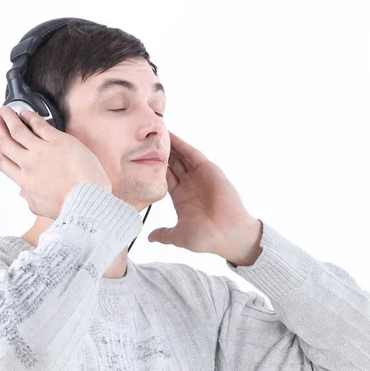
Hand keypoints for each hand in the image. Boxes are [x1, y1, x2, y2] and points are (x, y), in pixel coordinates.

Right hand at [0, 106, 111, 218]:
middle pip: (5, 142)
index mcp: (24, 181)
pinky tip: (26, 113)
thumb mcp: (43, 208)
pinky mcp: (58, 142)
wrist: (88, 200)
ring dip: (9, 118)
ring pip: (18, 130)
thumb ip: (30, 199)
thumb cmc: (71, 206)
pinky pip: (39, 125)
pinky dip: (30, 117)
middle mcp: (29, 165)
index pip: (2, 161)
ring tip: (5, 110)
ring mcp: (43, 152)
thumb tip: (22, 194)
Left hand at [148, 131, 259, 259]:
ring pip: (181, 157)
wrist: (227, 234)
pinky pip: (193, 155)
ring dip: (170, 146)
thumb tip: (150, 238)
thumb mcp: (179, 236)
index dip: (154, 168)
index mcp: (181, 198)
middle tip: (146, 139)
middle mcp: (190, 185)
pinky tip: (171, 135)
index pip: (165, 178)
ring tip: (156, 133)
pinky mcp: (208, 170)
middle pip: (172, 164)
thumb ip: (164, 234)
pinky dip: (183, 145)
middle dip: (161, 153)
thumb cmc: (206, 237)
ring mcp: (199, 176)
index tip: (141, 158)